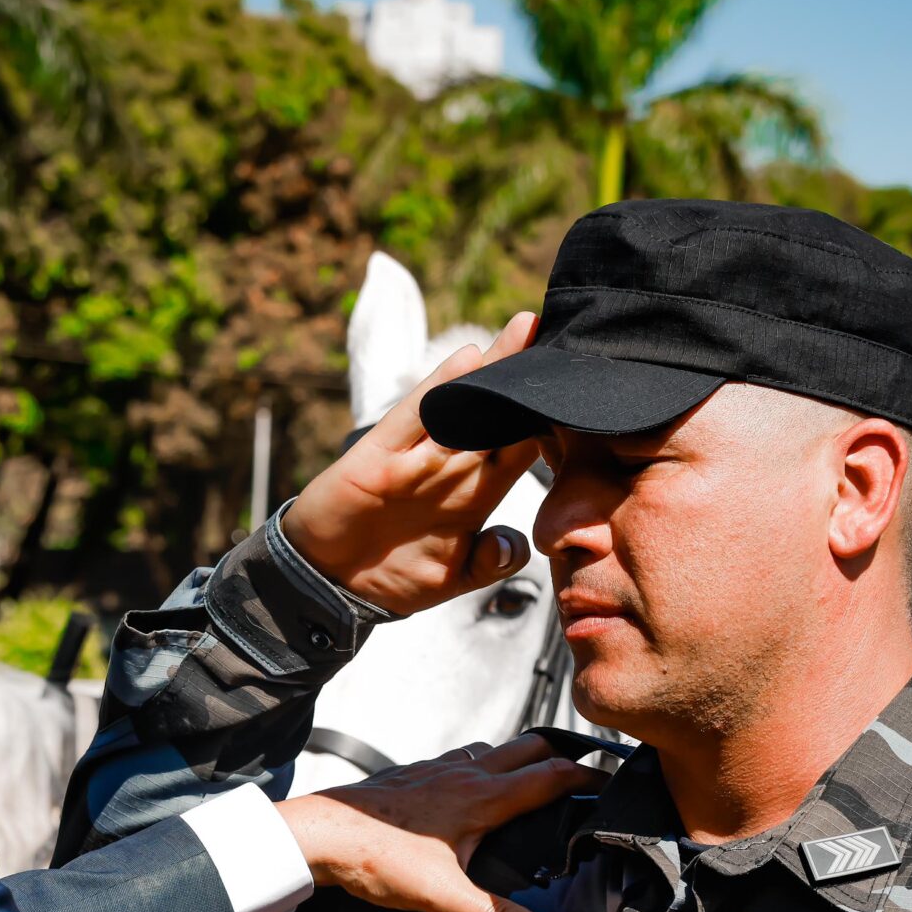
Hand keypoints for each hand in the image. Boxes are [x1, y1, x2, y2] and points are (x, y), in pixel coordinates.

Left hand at [276, 733, 605, 911]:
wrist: (319, 834)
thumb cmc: (378, 860)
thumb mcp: (441, 893)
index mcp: (483, 797)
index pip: (551, 776)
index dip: (588, 776)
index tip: (613, 782)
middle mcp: (466, 772)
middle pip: (530, 747)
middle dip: (563, 756)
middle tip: (584, 773)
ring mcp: (439, 768)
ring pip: (496, 749)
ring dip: (523, 757)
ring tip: (537, 779)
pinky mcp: (415, 772)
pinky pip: (463, 756)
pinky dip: (485, 763)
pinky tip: (475, 786)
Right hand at [281, 310, 545, 614]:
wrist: (327, 582)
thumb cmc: (392, 573)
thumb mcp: (451, 576)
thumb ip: (488, 560)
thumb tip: (516, 545)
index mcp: (474, 494)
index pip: (520, 447)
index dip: (551, 419)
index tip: (585, 391)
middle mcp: (450, 468)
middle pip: (498, 415)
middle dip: (529, 377)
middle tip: (564, 336)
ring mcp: (415, 459)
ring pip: (463, 406)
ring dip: (495, 368)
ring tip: (526, 328)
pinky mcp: (379, 457)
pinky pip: (413, 418)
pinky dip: (438, 390)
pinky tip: (467, 360)